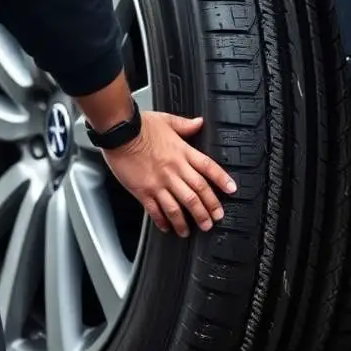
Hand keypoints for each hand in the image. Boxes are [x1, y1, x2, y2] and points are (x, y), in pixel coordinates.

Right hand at [101, 111, 236, 237]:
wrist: (118, 132)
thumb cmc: (140, 126)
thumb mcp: (167, 120)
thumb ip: (185, 125)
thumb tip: (200, 122)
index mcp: (182, 152)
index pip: (208, 167)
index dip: (222, 179)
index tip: (231, 190)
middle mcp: (174, 169)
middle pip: (197, 192)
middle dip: (209, 208)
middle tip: (215, 219)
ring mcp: (159, 182)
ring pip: (179, 206)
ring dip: (188, 220)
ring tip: (193, 230)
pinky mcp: (143, 191)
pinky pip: (156, 210)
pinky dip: (163, 221)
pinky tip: (168, 228)